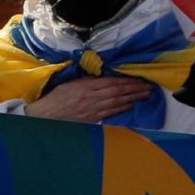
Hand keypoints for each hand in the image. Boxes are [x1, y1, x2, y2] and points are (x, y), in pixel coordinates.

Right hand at [30, 73, 154, 122]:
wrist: (46, 115)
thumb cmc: (57, 97)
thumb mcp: (72, 83)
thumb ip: (88, 80)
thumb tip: (105, 75)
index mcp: (86, 87)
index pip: (112, 82)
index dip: (127, 81)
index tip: (139, 78)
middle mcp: (91, 98)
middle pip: (118, 92)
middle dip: (135, 89)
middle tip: (149, 86)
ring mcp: (93, 110)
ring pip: (117, 103)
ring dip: (133, 99)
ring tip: (145, 95)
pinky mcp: (92, 119)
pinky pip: (111, 113)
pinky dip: (122, 109)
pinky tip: (131, 106)